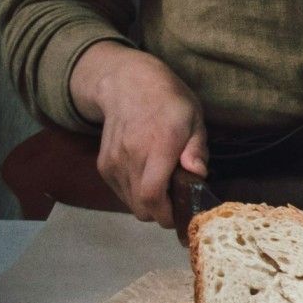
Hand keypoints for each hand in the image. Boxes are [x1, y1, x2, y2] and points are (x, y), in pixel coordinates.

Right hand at [68, 42, 206, 224]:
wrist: (128, 86)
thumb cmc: (169, 102)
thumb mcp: (194, 119)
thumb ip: (196, 149)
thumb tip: (199, 175)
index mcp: (158, 146)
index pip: (152, 195)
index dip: (165, 214)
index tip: (181, 215)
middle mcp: (131, 157)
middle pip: (141, 207)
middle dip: (161, 213)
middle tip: (177, 202)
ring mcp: (113, 162)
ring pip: (130, 203)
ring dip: (148, 204)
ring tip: (164, 186)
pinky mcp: (103, 165)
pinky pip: (120, 192)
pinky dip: (134, 194)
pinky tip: (148, 177)